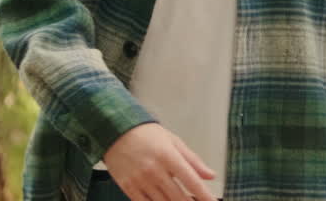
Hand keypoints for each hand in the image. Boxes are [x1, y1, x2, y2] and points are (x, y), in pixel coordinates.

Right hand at [102, 122, 217, 200]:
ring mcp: (140, 180)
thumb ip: (193, 160)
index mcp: (168, 156)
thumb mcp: (173, 142)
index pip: (191, 180)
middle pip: (178, 197)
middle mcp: (155, 170)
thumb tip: (210, 175)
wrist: (115, 131)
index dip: (204, 195)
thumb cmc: (147, 134)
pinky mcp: (128, 187)